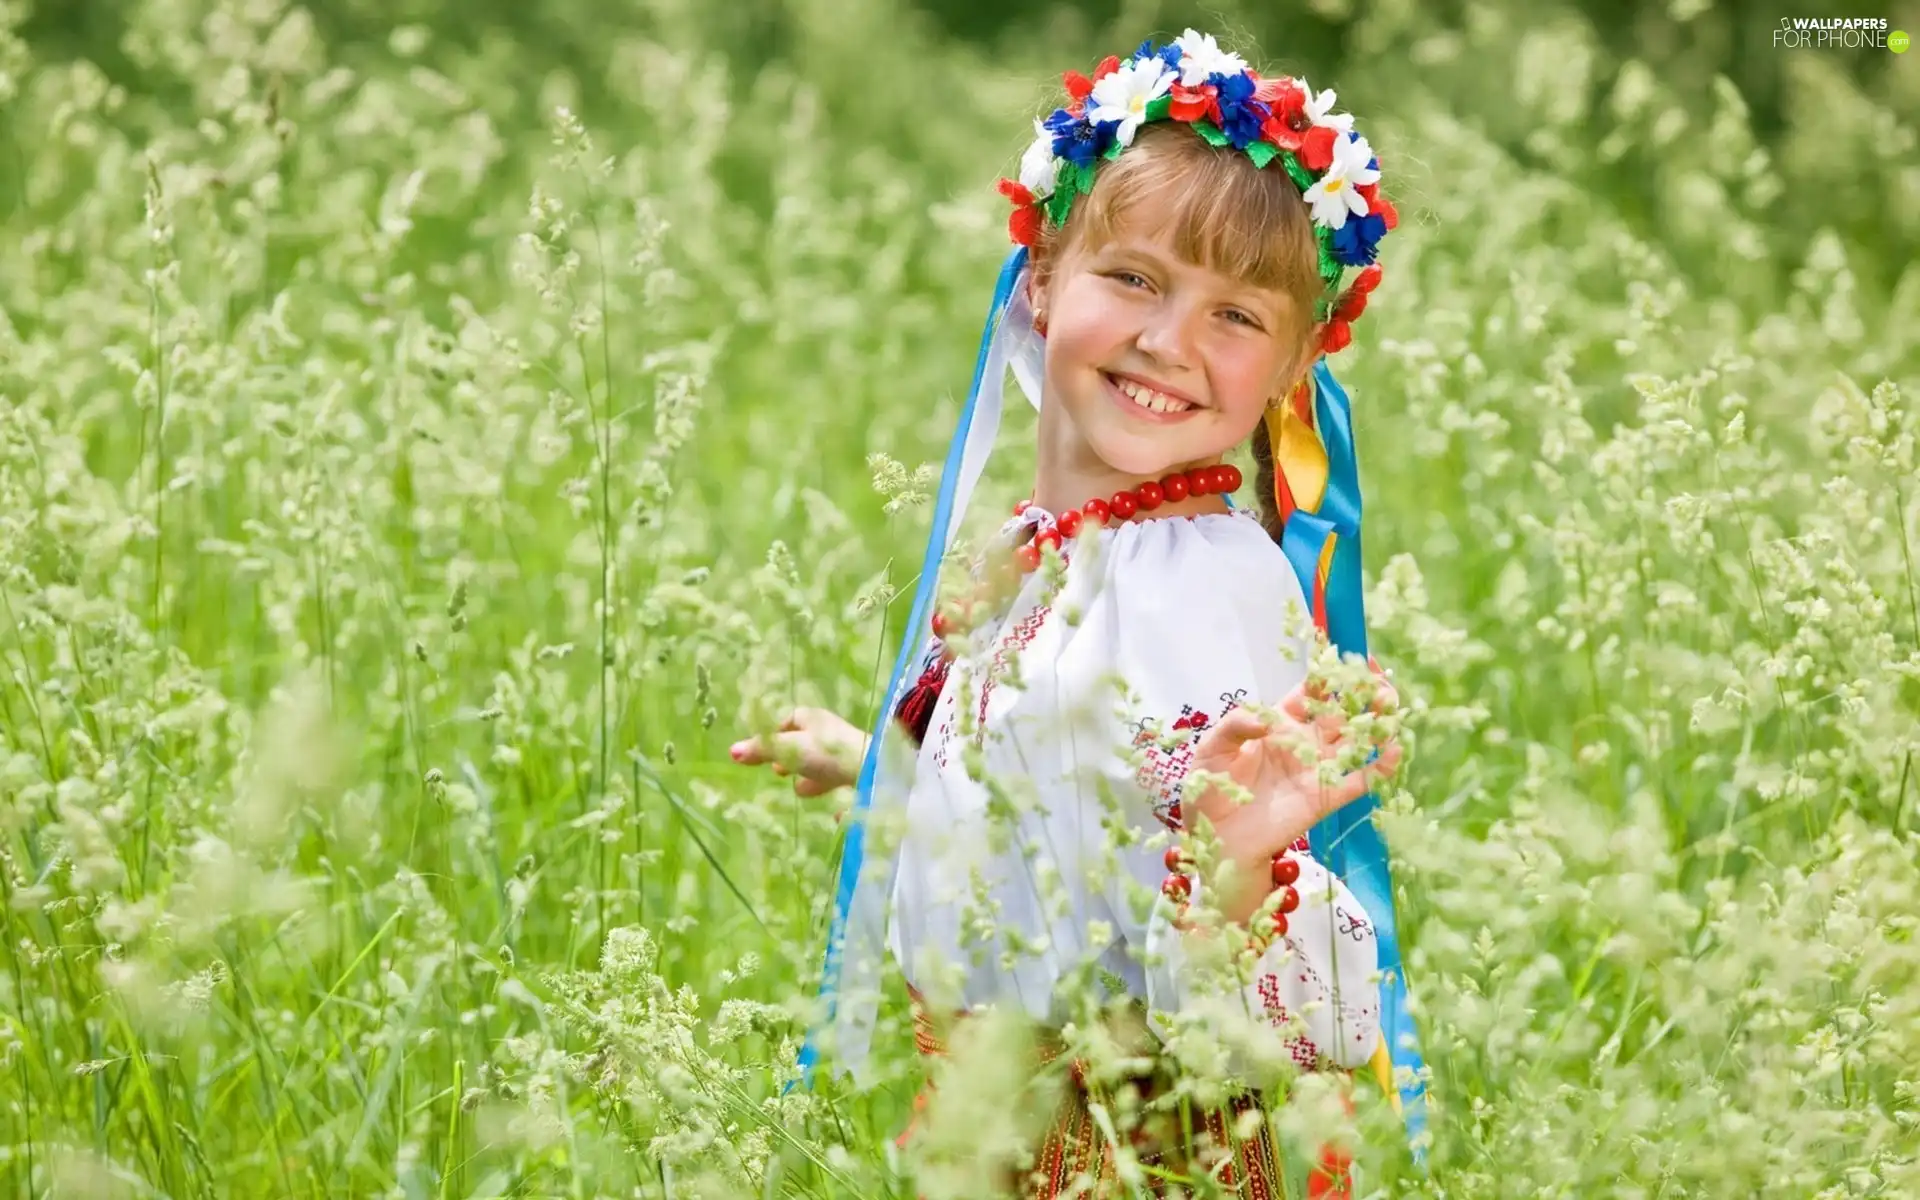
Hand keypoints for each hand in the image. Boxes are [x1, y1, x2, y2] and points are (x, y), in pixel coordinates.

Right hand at [730, 707, 869, 800]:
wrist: (871, 771)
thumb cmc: (826, 753)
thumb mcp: (788, 750)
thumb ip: (762, 750)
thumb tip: (732, 751)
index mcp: (812, 718)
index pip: (789, 720)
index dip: (775, 734)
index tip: (763, 749)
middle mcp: (828, 731)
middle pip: (804, 741)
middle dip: (790, 755)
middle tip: (777, 770)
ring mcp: (844, 752)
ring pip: (820, 761)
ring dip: (808, 773)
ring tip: (796, 788)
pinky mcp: (856, 772)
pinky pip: (837, 779)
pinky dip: (827, 788)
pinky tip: (822, 803)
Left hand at [1180, 660, 1402, 923]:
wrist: (1215, 838)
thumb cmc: (1210, 789)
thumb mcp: (1211, 750)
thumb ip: (1235, 726)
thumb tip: (1266, 718)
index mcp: (1279, 723)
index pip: (1311, 693)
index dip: (1330, 675)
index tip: (1348, 659)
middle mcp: (1305, 742)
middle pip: (1342, 712)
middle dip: (1364, 693)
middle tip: (1381, 683)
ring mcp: (1319, 769)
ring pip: (1357, 741)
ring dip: (1378, 723)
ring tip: (1390, 708)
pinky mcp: (1327, 797)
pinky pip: (1360, 779)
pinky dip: (1380, 766)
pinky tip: (1393, 749)